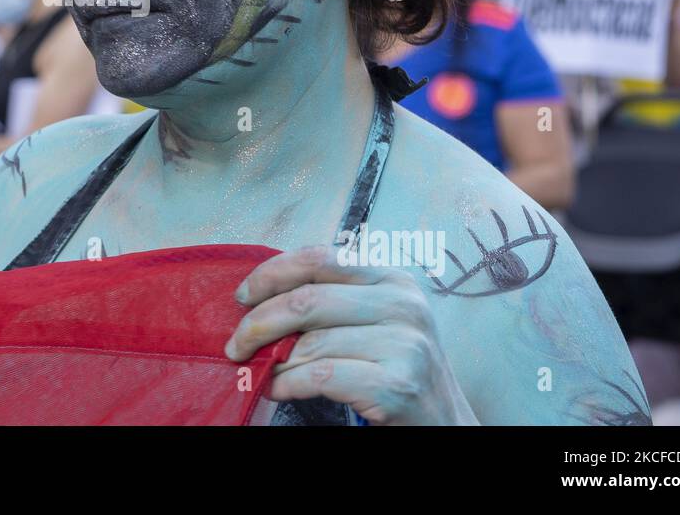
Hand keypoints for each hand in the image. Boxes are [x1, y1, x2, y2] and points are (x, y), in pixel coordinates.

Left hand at [225, 245, 476, 424]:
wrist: (444, 423)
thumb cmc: (395, 368)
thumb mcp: (374, 320)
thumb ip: (330, 302)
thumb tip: (259, 300)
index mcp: (392, 278)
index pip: (318, 257)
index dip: (271, 274)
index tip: (242, 296)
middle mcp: (403, 304)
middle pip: (306, 301)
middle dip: (258, 323)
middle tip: (235, 345)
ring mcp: (406, 344)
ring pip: (311, 344)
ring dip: (272, 362)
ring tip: (259, 371)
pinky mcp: (398, 385)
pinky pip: (321, 377)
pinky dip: (288, 384)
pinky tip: (277, 389)